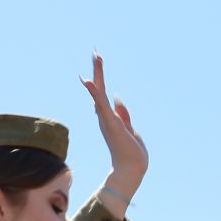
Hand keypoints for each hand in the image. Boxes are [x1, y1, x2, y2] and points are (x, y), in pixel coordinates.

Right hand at [81, 54, 147, 204]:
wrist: (131, 169)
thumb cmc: (131, 152)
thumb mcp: (129, 128)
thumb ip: (123, 113)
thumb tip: (117, 98)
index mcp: (109, 117)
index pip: (103, 93)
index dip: (100, 77)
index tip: (98, 60)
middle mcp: (104, 116)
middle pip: (100, 89)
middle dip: (98, 70)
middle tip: (95, 51)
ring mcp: (106, 119)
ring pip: (99, 93)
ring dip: (97, 75)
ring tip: (96, 57)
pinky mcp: (110, 123)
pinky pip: (101, 105)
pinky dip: (95, 93)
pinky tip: (90, 81)